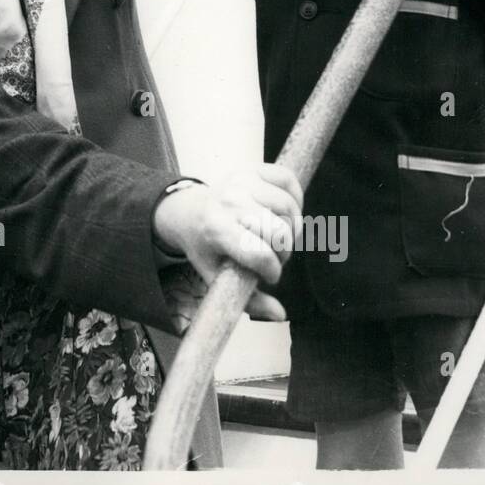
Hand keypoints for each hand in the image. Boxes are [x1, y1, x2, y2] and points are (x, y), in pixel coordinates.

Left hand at [153, 163, 303, 320]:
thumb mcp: (217, 276)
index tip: (270, 275)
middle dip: (284, 251)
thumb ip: (248, 300)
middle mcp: (228, 201)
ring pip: (289, 207)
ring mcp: (241, 182)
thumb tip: (280, 315)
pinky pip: (289, 180)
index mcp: (216, 229)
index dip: (273, 271)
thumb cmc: (205, 246)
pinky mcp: (252, 169)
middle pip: (279, 232)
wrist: (189, 211)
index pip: (260, 254)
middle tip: (274, 256)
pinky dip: (296, 198)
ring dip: (292, 228)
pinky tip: (286, 213)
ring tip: (279, 237)